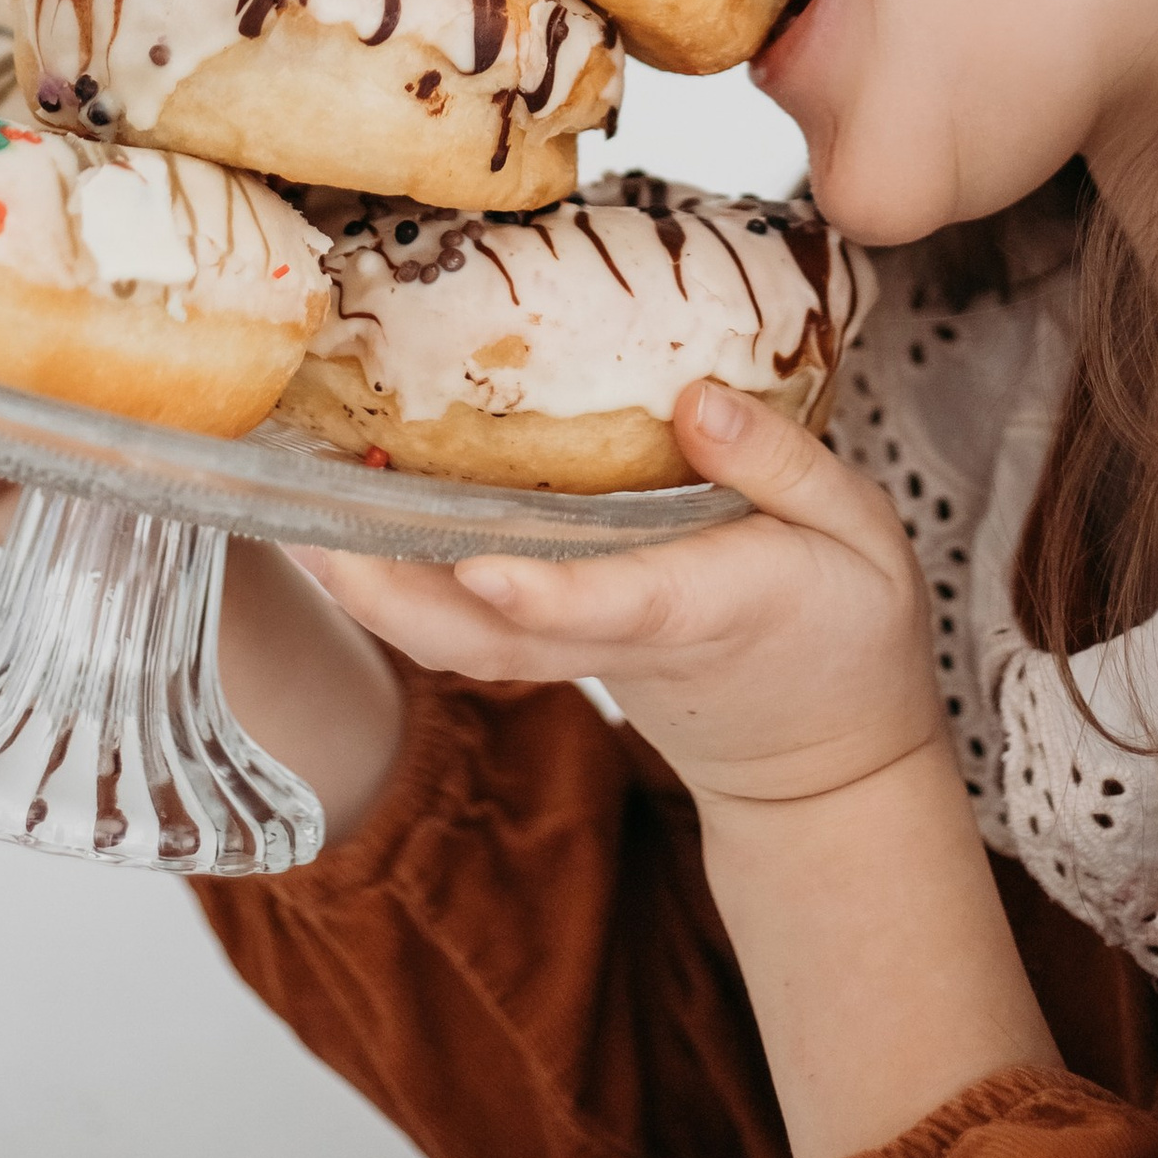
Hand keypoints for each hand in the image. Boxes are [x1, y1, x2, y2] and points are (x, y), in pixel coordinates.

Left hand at [294, 383, 943, 811]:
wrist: (827, 759)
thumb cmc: (848, 628)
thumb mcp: (864, 534)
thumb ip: (783, 467)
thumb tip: (695, 398)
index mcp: (710, 606)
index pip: (615, 605)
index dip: (543, 593)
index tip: (477, 566)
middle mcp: (626, 639)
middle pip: (493, 639)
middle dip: (398, 596)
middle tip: (313, 532)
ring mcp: (582, 656)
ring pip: (460, 645)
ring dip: (373, 595)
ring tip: (293, 522)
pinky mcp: (557, 652)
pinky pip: (465, 635)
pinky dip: (398, 593)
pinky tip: (343, 534)